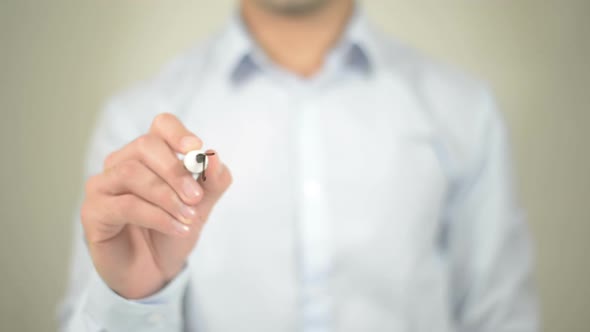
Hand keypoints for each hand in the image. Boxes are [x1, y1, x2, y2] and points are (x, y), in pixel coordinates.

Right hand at [81, 113, 231, 298]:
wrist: (154, 271)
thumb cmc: (172, 230)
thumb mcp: (201, 206)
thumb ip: (212, 182)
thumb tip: (214, 157)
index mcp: (150, 154)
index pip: (161, 125)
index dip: (178, 132)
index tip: (196, 148)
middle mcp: (122, 162)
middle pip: (145, 146)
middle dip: (175, 171)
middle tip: (196, 197)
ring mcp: (103, 185)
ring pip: (132, 174)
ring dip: (167, 197)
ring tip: (189, 218)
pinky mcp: (93, 211)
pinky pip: (125, 205)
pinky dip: (157, 217)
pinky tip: (178, 229)